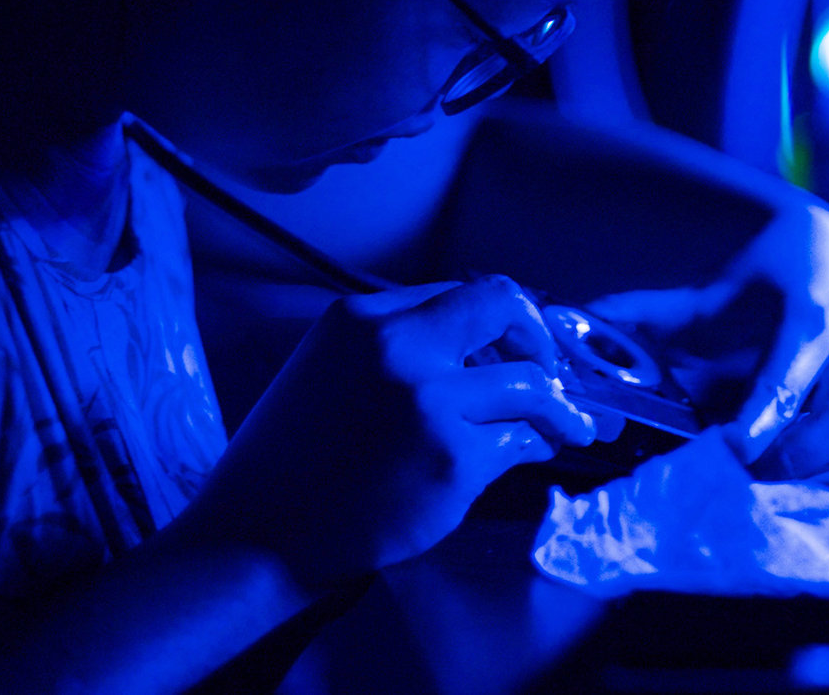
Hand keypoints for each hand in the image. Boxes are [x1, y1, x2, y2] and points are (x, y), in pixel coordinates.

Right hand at [177, 275, 595, 595]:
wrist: (259, 536)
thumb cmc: (291, 463)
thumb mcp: (329, 371)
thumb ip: (396, 347)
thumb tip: (478, 346)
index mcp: (361, 317)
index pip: (465, 293)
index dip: (504, 318)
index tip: (521, 343)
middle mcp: (399, 347)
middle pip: (506, 307)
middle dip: (541, 337)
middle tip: (553, 368)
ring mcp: (430, 403)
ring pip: (530, 384)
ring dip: (559, 407)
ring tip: (569, 426)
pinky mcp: (453, 460)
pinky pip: (519, 443)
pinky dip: (530, 449)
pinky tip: (531, 456)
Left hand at [592, 206, 828, 488]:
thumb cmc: (765, 276)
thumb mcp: (712, 289)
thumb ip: (652, 313)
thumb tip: (582, 323)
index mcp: (808, 318)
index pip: (787, 377)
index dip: (758, 422)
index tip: (724, 451)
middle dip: (793, 461)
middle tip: (744, 483)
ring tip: (794, 505)